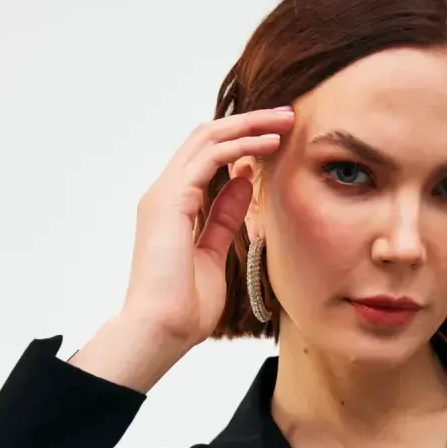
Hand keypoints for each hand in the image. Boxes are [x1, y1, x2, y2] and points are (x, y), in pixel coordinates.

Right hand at [120, 106, 294, 353]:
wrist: (160, 331)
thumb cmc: (183, 308)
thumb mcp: (213, 254)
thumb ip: (223, 217)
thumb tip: (243, 184)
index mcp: (172, 207)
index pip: (206, 158)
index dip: (241, 142)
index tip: (276, 138)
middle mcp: (164, 194)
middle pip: (206, 138)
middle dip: (248, 123)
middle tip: (286, 116)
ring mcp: (164, 195)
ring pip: (208, 137)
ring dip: (249, 125)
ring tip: (284, 121)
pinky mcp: (170, 201)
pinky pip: (210, 157)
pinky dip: (242, 144)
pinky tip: (270, 145)